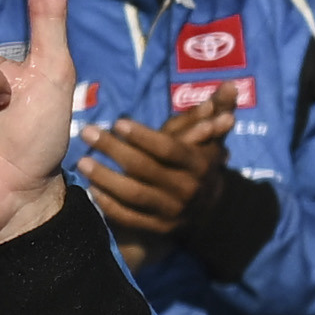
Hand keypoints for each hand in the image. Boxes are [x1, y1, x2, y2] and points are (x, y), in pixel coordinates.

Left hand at [75, 95, 236, 246]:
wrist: (208, 210)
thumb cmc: (200, 161)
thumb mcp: (210, 135)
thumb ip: (219, 109)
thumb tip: (232, 84)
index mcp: (199, 164)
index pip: (168, 149)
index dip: (143, 137)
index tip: (117, 123)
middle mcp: (186, 190)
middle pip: (145, 169)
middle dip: (113, 150)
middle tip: (87, 132)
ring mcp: (172, 213)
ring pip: (134, 195)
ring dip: (105, 178)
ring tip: (82, 161)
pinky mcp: (158, 230)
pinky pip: (130, 218)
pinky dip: (109, 206)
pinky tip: (91, 190)